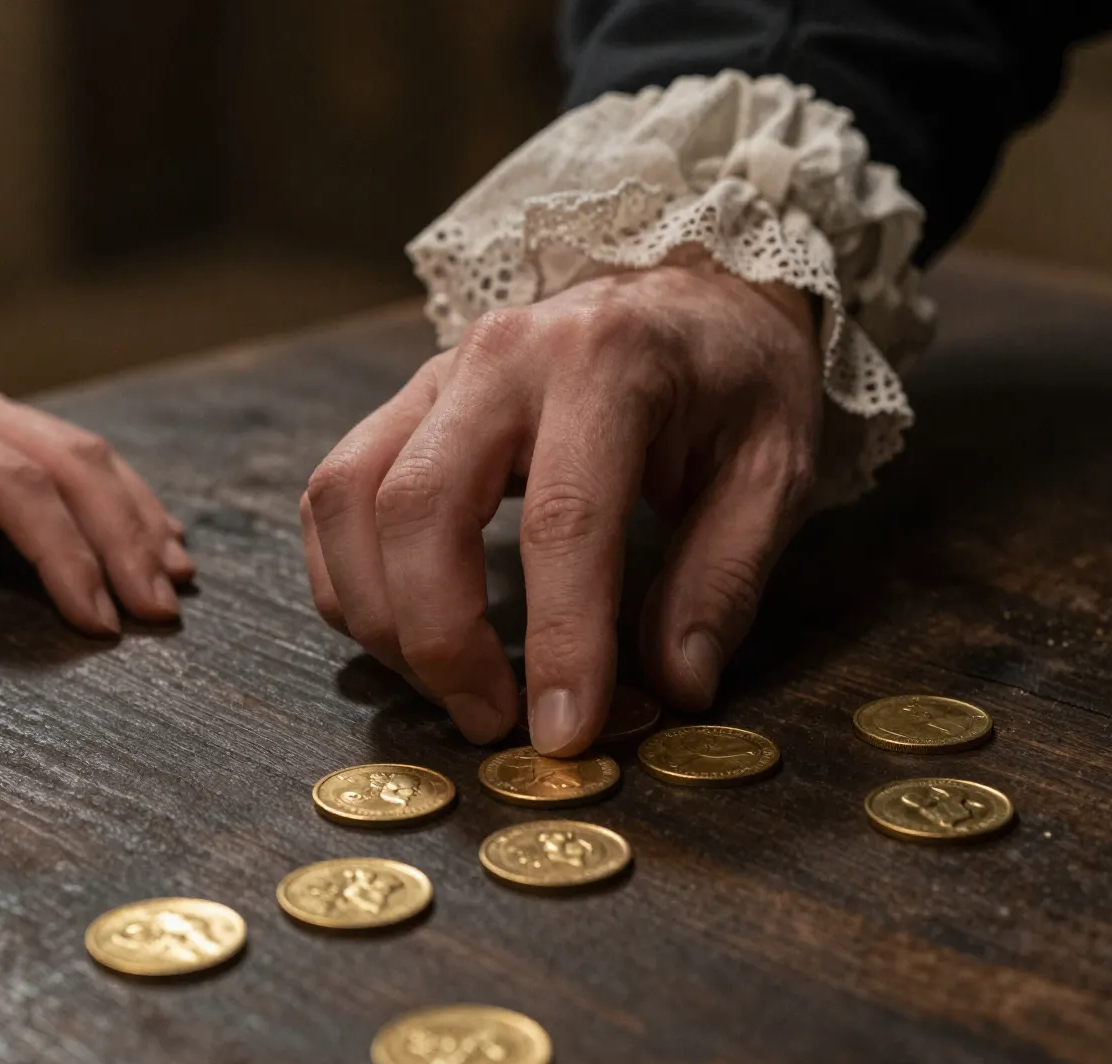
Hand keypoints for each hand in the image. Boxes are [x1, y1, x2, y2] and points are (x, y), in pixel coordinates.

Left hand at [0, 286, 193, 633]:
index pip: (18, 487)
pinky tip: (146, 526)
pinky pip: (66, 444)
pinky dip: (117, 490)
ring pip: (83, 448)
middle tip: (158, 611)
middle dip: (125, 539)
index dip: (66, 554)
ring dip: (135, 513)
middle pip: (73, 463)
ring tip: (173, 576)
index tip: (96, 617)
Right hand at [301, 255, 821, 754]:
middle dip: (440, 638)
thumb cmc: (738, 376)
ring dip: (382, 616)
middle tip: (494, 722)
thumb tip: (676, 686)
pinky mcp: (408, 400)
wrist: (695, 285)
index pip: (563, 519)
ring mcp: (440, 371)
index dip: (559, 640)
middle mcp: (504, 354)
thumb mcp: (775, 468)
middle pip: (419, 506)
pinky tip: (406, 632)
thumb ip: (723, 577)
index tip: (564, 731)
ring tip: (450, 686)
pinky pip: (336, 494)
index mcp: (609, 362)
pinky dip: (350, 578)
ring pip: (350, 498)